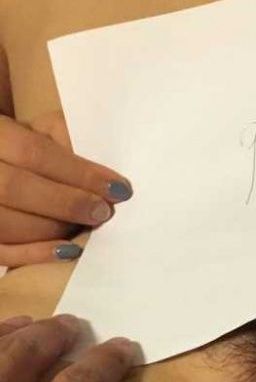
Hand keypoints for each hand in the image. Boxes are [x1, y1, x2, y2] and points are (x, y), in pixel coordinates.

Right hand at [0, 111, 132, 267]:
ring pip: (5, 223)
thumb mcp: (38, 127)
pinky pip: (1, 251)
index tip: (117, 188)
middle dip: (67, 203)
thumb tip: (97, 174)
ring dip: (54, 228)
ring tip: (86, 226)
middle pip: (13, 188)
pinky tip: (67, 250)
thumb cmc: (22, 142)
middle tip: (103, 211)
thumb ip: (61, 139)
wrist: (3, 162)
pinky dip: (35, 254)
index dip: (78, 173)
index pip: (31, 152)